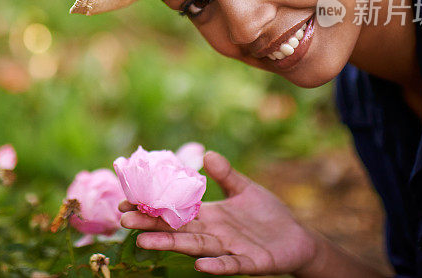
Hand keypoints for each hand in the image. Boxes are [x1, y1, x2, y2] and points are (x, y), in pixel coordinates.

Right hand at [118, 150, 318, 275]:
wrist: (297, 237)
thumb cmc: (268, 214)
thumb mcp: (245, 189)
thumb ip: (226, 174)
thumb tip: (206, 154)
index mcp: (210, 215)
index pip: (175, 211)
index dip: (152, 207)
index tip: (125, 202)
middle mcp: (214, 233)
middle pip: (177, 229)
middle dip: (150, 225)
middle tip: (123, 220)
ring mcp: (230, 249)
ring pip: (196, 247)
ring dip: (171, 245)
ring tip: (145, 242)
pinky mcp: (250, 263)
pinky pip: (231, 265)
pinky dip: (216, 266)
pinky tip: (200, 265)